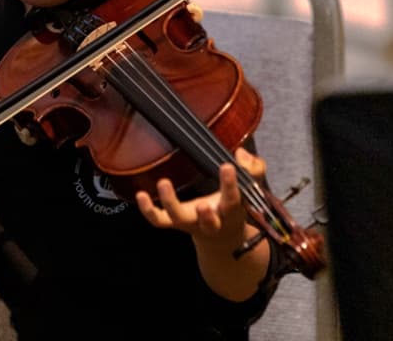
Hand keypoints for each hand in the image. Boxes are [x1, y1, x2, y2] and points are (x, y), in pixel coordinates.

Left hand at [135, 148, 264, 247]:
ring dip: (170, 203)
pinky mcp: (174, 222)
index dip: (231, 184)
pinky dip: (148, 210)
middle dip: (207, 215)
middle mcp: (211, 221)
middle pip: (209, 221)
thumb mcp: (249, 187)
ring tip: (163, 183)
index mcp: (231, 211)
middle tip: (204, 204)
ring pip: (178, 218)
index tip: (228, 165)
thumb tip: (241, 154)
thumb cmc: (233, 205)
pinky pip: (158, 220)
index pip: (233, 199)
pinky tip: (140, 194)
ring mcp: (190, 222)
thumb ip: (252, 168)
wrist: (223, 239)